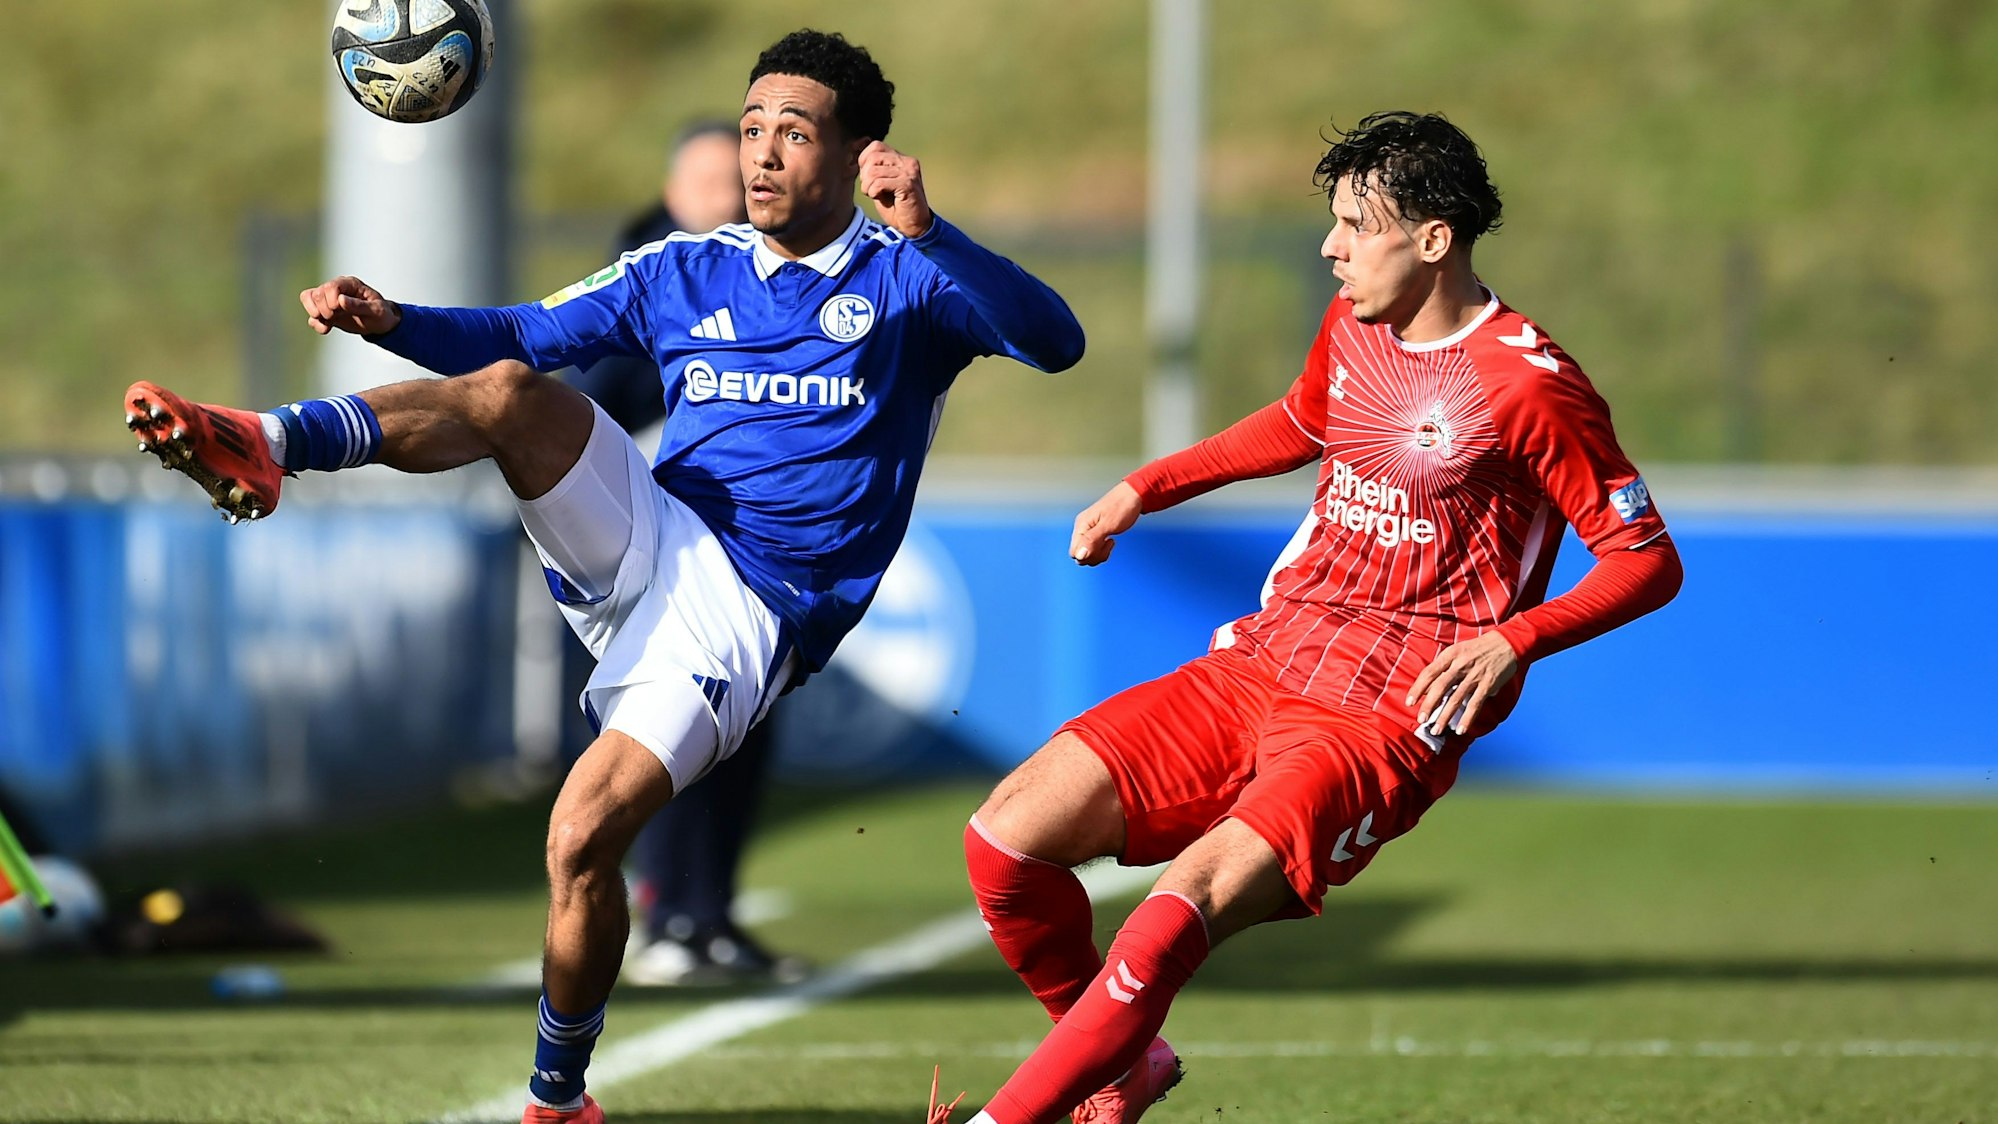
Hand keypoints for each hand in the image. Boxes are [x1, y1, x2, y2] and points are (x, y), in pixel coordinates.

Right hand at [299, 275, 399, 336]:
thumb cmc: (381, 314)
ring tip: (328, 323)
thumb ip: (359, 305)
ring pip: (308, 299)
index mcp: (350, 284)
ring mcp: (330, 299)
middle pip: (316, 294)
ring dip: (315, 314)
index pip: (330, 286)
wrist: (380, 324)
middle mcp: (337, 289)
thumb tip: (341, 300)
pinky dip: (315, 323)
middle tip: (334, 317)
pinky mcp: (326, 311)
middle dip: (323, 309)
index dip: (330, 300)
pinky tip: (326, 329)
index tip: (338, 309)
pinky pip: (312, 314)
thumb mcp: (375, 311)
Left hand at [858, 141, 933, 238]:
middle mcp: (907, 162)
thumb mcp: (881, 183)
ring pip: (873, 171)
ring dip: (868, 187)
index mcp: (901, 159)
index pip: (876, 146)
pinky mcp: (907, 184)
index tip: (868, 178)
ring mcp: (908, 172)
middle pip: (873, 157)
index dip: (864, 160)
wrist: (914, 226)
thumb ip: (873, 170)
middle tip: (870, 189)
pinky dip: (873, 192)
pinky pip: (879, 183)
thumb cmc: (896, 206)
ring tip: (875, 194)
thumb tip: (855, 158)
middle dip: (865, 175)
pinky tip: (880, 198)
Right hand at [1070, 481, 1142, 565]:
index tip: (1101, 546)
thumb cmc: (1122, 506)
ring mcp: (1089, 531)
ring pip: (1088, 553)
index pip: (1074, 552)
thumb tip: (1079, 555)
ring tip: (1110, 542)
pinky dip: (1103, 550)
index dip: (1087, 555)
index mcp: (1082, 525)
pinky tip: (1110, 541)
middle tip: (1108, 544)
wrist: (1134, 495)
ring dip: (1100, 553)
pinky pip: (1094, 548)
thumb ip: (1092, 540)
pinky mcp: (1096, 532)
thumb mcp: (1108, 525)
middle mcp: (1082, 528)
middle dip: (1095, 555)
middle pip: (1080, 555)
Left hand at [1405, 631, 1521, 737]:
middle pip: (1440, 686)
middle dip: (1429, 705)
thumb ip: (1443, 668)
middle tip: (1421, 719)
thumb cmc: (1477, 648)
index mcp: (1450, 655)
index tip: (1409, 702)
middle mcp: (1460, 664)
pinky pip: (1475, 704)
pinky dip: (1467, 718)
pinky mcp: (1488, 684)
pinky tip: (1460, 730)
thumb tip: (1427, 689)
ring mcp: (1475, 675)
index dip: (1418, 688)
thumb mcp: (1457, 651)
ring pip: (1456, 698)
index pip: (1429, 672)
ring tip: (1436, 730)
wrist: (1507, 642)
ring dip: (1445, 716)